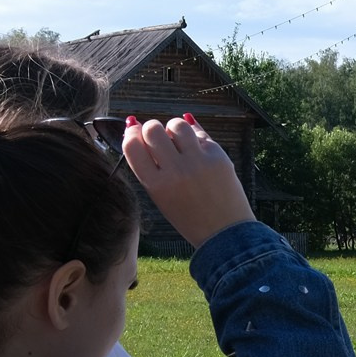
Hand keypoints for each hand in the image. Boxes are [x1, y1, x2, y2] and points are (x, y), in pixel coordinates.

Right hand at [122, 115, 255, 248]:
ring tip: (179, 140)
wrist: (224, 231)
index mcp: (155, 185)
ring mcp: (198, 162)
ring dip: (174, 128)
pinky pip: (200, 134)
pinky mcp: (218, 157)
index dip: (131, 134)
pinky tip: (197, 150)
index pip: (132, 146)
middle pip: (153, 129)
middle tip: (159, 136)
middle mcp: (175, 171)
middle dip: (152, 128)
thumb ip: (148, 166)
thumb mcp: (159, 196)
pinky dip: (195, 138)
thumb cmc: (188, 215)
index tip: (135, 132)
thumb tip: (134, 127)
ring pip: (177, 125)